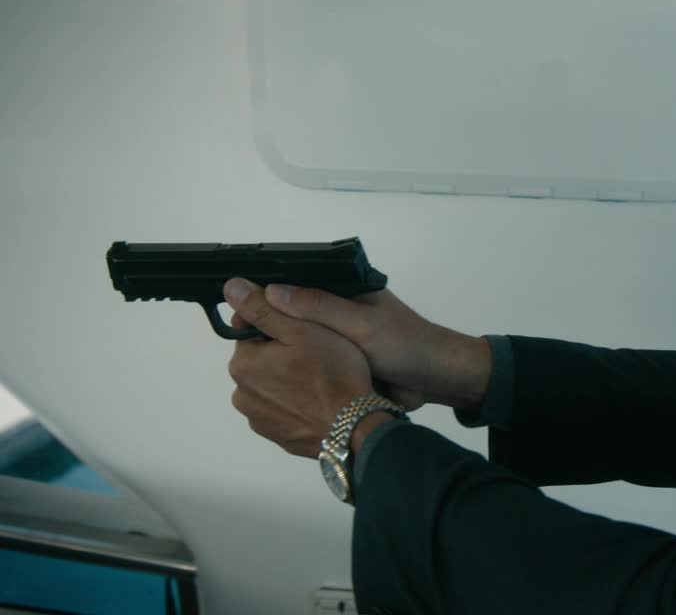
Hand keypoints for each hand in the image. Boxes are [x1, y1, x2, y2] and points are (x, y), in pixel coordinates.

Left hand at [223, 278, 373, 458]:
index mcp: (242, 364)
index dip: (279, 326)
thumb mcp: (302, 329)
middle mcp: (242, 395)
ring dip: (289, 381)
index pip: (252, 333)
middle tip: (319, 353)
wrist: (355, 428)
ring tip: (323, 379)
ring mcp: (260, 420)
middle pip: (261, 362)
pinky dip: (298, 405)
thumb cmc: (333, 374)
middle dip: (283, 355)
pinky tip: (322, 401)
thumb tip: (230, 287)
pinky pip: (284, 412)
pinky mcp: (279, 437)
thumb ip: (263, 307)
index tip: (306, 329)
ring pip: (272, 388)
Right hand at [228, 281, 491, 412]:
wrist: (438, 380)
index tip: (238, 318)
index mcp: (341, 291)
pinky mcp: (339, 366)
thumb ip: (320, 308)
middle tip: (239, 350)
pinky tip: (273, 386)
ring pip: (297, 346)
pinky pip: (309, 367)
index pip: (290, 287)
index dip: (262, 301)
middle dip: (264, 332)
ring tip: (249, 371)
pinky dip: (294, 375)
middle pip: (288, 318)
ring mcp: (336, 341)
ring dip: (277, 357)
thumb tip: (270, 291)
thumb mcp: (362, 323)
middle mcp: (334, 312)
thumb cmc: (406, 344)